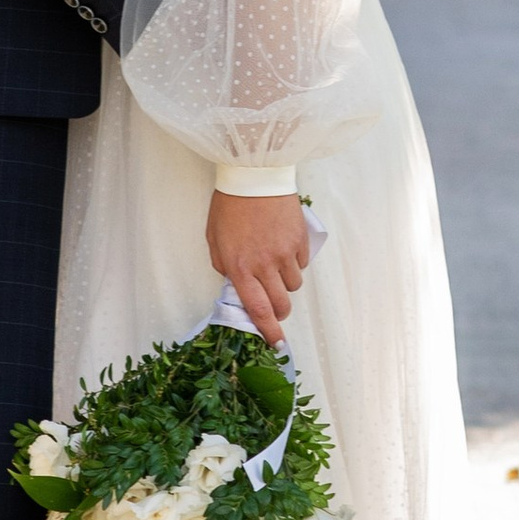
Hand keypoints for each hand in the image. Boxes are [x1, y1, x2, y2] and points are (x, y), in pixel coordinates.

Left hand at [207, 192, 310, 347]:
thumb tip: (238, 286)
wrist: (253, 174)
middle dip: (279, 311)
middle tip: (274, 304)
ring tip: (274, 264)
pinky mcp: (300, 239)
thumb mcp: (215, 240)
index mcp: (240, 267)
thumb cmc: (229, 206)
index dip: (269, 331)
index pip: (258, 310)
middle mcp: (265, 264)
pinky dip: (295, 262)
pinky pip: (302, 263)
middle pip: (282, 304)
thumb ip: (225, 267)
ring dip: (285, 282)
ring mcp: (285, 252)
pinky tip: (283, 246)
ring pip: (294, 285)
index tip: (276, 344)